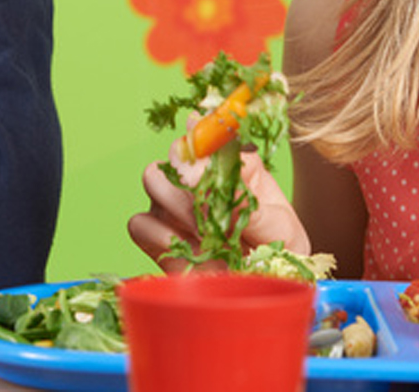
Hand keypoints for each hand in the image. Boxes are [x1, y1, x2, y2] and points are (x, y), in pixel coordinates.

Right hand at [127, 147, 309, 270]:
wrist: (261, 287)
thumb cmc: (274, 250)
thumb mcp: (278, 227)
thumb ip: (250, 200)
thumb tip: (222, 172)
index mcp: (232, 161)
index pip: (210, 130)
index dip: (205, 135)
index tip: (209, 154)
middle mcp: (196, 174)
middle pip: (176, 151)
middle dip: (193, 180)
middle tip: (214, 214)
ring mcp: (171, 201)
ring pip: (153, 180)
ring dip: (180, 210)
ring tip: (209, 237)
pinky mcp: (153, 232)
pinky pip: (140, 223)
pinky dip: (163, 239)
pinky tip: (191, 254)